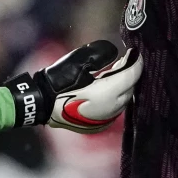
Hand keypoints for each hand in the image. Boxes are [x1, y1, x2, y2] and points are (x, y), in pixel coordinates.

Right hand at [4, 41, 142, 133]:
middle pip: (130, 88)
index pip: (132, 74)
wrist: (41, 104)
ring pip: (124, 100)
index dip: (135, 61)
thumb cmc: (58, 80)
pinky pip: (115, 108)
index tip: (134, 51)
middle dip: (129, 73)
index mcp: (108, 93)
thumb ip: (100, 55)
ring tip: (117, 72)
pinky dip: (116, 97)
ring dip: (123, 86)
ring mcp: (107, 120)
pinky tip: (109, 89)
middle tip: (125, 60)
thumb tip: (115, 53)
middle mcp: (112, 109)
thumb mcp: (78, 61)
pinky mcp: (100, 125)